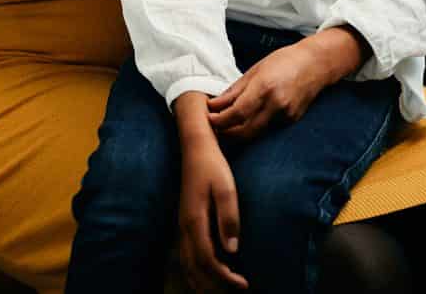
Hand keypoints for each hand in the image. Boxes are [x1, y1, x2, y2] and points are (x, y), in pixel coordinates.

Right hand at [177, 125, 246, 291]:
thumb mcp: (226, 188)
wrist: (196, 146)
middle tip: (237, 289)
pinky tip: (206, 271)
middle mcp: (184, 227)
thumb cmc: (213, 166)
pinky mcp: (183, 220)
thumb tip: (232, 250)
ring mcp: (181, 224)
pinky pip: (185, 253)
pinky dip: (195, 269)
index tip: (243, 284)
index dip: (225, 277)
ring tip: (220, 289)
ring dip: (202, 279)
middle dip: (214, 284)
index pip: (207, 260)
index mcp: (195, 221)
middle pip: (195, 267)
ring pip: (186, 262)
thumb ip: (228, 218)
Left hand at [207, 30, 361, 141]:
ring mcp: (286, 115)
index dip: (219, 120)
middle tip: (212, 128)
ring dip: (237, 134)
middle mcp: (276, 104)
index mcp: (264, 87)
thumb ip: (234, 91)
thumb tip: (214, 104)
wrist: (315, 64)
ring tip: (223, 127)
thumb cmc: (284, 61)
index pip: (236, 113)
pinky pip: (267, 129)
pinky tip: (244, 123)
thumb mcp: (255, 70)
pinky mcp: (291, 121)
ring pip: (255, 134)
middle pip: (245, 131)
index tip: (207, 119)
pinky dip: (253, 128)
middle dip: (225, 133)